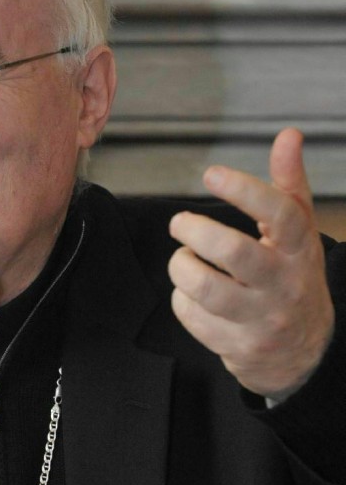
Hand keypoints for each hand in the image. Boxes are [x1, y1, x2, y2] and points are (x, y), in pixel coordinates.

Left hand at [168, 128, 334, 398]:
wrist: (304, 350)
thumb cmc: (291, 274)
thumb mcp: (297, 231)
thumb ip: (288, 184)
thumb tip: (288, 134)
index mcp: (299, 249)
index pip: (281, 214)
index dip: (244, 190)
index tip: (211, 174)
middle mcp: (284, 284)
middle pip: (234, 251)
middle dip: (194, 230)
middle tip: (180, 222)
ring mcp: (262, 319)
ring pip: (204, 287)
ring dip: (181, 265)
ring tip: (185, 257)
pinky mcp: (238, 346)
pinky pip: (192, 316)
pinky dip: (181, 298)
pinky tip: (192, 293)